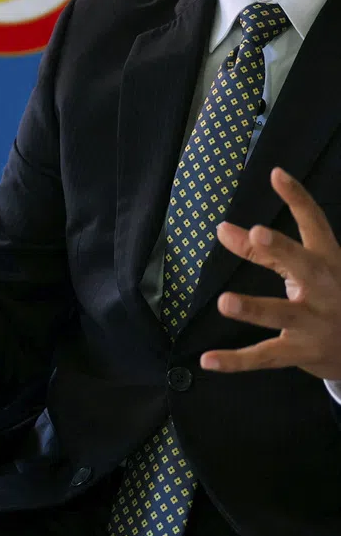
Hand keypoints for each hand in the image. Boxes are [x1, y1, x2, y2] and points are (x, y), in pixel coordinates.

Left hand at [202, 167, 340, 380]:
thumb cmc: (329, 296)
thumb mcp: (304, 268)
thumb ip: (261, 250)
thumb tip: (220, 228)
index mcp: (328, 261)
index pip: (315, 223)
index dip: (297, 198)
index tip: (276, 174)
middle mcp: (325, 289)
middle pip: (303, 265)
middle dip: (282, 251)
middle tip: (258, 234)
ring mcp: (314, 323)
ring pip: (282, 314)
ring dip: (254, 309)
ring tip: (225, 303)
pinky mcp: (301, 352)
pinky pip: (264, 357)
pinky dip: (235, 361)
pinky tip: (207, 360)